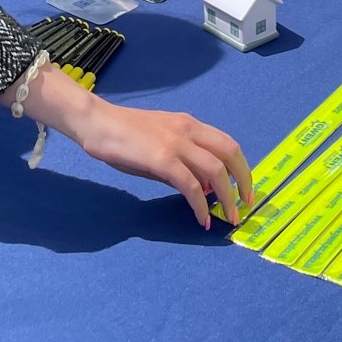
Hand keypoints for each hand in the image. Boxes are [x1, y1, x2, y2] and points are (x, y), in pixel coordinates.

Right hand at [20, 68, 252, 229]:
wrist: (96, 122)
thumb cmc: (123, 134)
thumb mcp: (159, 143)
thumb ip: (182, 161)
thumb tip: (202, 186)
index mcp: (190, 124)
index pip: (227, 144)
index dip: (241, 167)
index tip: (244, 188)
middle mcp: (189, 130)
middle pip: (230, 153)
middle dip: (243, 181)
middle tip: (245, 205)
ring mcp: (176, 144)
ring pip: (215, 170)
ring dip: (227, 197)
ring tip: (229, 217)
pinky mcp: (162, 159)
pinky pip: (190, 185)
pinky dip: (200, 204)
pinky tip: (202, 218)